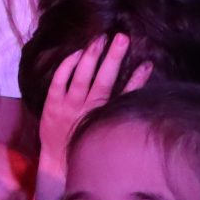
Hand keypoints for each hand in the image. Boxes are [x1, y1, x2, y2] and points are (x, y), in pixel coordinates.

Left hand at [40, 34, 141, 178]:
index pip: (125, 95)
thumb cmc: (85, 142)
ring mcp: (69, 106)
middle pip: (104, 81)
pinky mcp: (52, 104)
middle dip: (113, 58)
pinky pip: (59, 81)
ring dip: (91, 57)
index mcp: (104, 116)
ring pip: (81, 78)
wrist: (58, 162)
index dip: (137, 80)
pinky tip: (76, 54)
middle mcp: (89, 110)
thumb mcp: (105, 129)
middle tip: (122, 37)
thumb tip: (136, 92)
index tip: (147, 64)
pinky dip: (67, 66)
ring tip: (100, 39)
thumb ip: (118, 110)